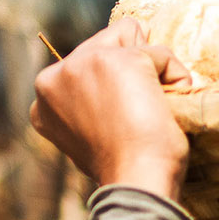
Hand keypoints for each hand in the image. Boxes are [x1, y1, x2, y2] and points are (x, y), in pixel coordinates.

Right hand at [29, 20, 192, 201]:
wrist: (136, 183)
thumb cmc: (123, 168)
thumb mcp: (90, 134)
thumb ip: (89, 104)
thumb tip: (114, 90)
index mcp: (44, 96)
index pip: (84, 63)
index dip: (112, 86)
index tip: (118, 121)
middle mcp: (56, 74)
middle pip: (107, 41)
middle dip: (131, 71)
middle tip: (137, 115)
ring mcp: (85, 62)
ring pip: (131, 37)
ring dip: (152, 71)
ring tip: (151, 111)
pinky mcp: (120, 59)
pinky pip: (160, 53)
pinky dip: (174, 77)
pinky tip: (166, 108)